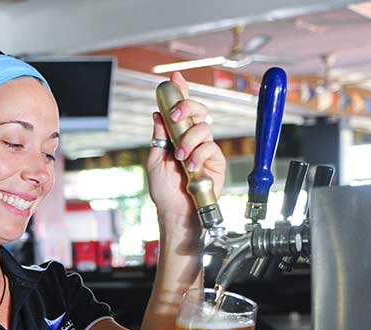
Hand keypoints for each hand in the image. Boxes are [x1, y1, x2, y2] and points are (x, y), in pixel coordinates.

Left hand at [146, 71, 226, 237]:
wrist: (176, 210)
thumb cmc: (164, 190)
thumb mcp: (155, 160)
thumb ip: (159, 136)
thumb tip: (158, 114)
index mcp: (176, 135)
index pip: (179, 110)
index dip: (179, 92)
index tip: (175, 78)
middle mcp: (192, 138)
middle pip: (197, 110)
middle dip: (186, 106)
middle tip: (175, 116)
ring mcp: (205, 147)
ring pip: (204, 127)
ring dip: (189, 140)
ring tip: (180, 157)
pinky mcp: (216, 159)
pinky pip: (210, 147)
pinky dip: (198, 155)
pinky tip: (191, 167)